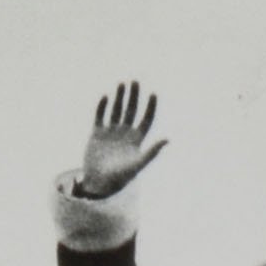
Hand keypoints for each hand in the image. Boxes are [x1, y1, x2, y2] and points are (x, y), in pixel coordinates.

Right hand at [74, 79, 164, 199]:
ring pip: (116, 110)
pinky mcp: (97, 134)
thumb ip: (152, 151)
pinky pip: (100, 116)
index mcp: (136, 140)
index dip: (150, 107)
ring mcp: (110, 133)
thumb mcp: (138, 165)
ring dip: (119, 97)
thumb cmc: (120, 178)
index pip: (146, 120)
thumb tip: (168, 139)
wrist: (99, 184)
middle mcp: (125, 134)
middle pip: (131, 111)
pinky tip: (106, 97)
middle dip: (133, 96)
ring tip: (122, 83)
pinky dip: (102, 107)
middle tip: (135, 81)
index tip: (153, 93)